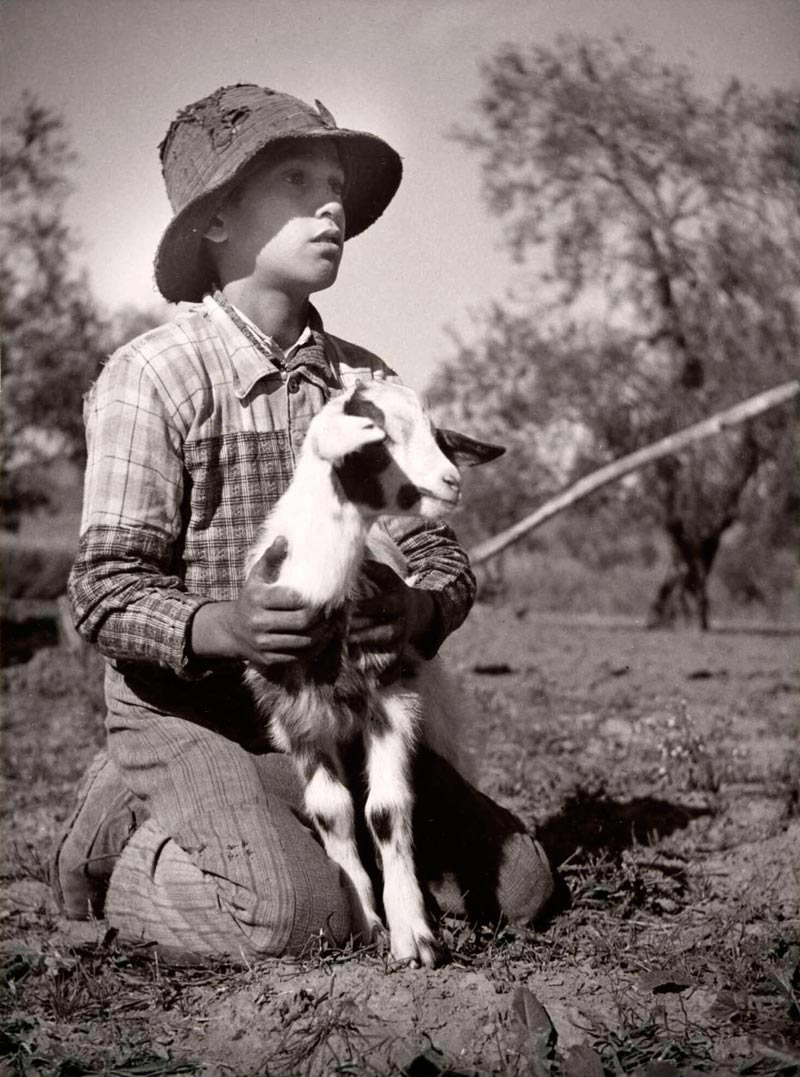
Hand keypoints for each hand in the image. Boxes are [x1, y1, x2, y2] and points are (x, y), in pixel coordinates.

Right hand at [191, 536, 332, 667]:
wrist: (232, 630)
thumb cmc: (251, 598)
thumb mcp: (257, 576)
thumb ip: (271, 557)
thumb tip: (284, 539)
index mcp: (257, 598)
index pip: (293, 599)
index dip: (314, 598)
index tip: (328, 594)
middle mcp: (258, 622)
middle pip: (302, 622)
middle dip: (323, 616)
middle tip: (335, 609)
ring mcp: (263, 643)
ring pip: (304, 641)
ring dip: (324, 632)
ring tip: (334, 622)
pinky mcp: (269, 659)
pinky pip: (299, 656)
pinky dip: (316, 647)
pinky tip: (324, 636)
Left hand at [349, 560, 434, 677]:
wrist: (419, 611)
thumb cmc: (394, 591)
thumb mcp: (388, 577)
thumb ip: (374, 569)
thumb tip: (357, 560)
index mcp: (399, 602)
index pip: (384, 606)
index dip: (368, 608)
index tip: (350, 608)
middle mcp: (403, 623)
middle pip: (386, 631)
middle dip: (366, 633)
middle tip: (345, 634)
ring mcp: (403, 640)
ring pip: (391, 650)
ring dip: (372, 654)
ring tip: (350, 652)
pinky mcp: (401, 653)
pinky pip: (397, 668)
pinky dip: (388, 676)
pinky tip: (375, 683)